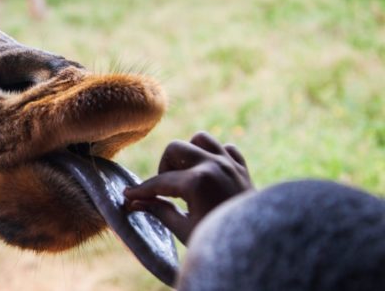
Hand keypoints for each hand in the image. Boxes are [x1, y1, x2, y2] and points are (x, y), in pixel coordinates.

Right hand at [125, 132, 253, 244]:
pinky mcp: (243, 168)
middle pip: (175, 148)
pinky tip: (210, 174)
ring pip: (201, 139)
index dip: (141, 190)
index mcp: (197, 182)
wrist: (258, 247)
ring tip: (186, 174)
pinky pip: (226, 148)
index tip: (128, 195)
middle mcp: (213, 166)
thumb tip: (134, 204)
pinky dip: (216, 156)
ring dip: (189, 153)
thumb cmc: (217, 240)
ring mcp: (230, 164)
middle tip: (166, 189)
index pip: (159, 181)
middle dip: (165, 167)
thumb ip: (158, 211)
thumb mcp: (183, 229)